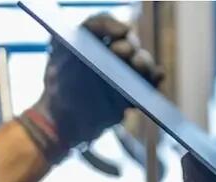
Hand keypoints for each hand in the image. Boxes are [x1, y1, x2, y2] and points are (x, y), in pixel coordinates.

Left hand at [18, 14, 162, 162]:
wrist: (63, 122)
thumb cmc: (58, 85)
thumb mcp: (64, 49)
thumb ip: (90, 32)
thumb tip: (126, 30)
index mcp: (88, 42)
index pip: (106, 24)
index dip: (114, 26)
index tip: (120, 34)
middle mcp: (107, 56)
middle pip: (129, 42)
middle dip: (130, 47)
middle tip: (123, 54)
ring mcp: (121, 76)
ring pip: (143, 62)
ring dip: (144, 63)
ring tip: (138, 67)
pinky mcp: (131, 95)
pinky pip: (150, 84)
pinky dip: (155, 80)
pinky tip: (156, 77)